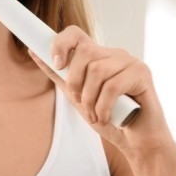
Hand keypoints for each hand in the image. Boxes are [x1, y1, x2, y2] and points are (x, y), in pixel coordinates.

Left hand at [28, 25, 172, 153]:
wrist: (137, 142)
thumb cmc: (108, 117)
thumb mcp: (76, 95)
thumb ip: (58, 75)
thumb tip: (33, 51)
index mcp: (98, 55)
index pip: (75, 33)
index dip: (61, 43)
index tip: (56, 64)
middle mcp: (114, 54)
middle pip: (84, 52)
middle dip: (75, 81)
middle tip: (79, 101)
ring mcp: (130, 62)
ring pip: (97, 70)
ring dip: (89, 99)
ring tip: (94, 115)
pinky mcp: (142, 74)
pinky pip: (113, 86)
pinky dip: (103, 106)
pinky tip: (105, 117)